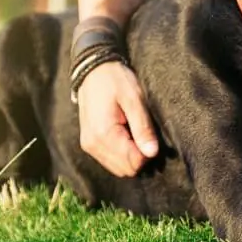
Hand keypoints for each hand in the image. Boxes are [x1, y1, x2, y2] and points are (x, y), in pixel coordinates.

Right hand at [77, 61, 158, 176]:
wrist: (93, 71)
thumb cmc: (116, 81)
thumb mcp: (134, 99)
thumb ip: (143, 127)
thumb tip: (152, 153)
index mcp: (104, 134)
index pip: (132, 162)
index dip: (148, 153)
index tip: (153, 136)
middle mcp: (93, 145)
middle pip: (125, 169)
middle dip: (141, 156)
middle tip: (146, 133)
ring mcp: (89, 146)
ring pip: (118, 168)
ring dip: (131, 156)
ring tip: (135, 131)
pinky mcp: (89, 144)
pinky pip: (110, 160)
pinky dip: (122, 153)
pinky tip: (127, 134)